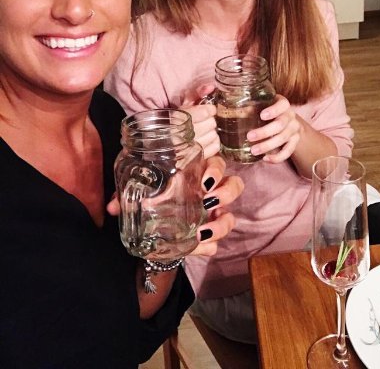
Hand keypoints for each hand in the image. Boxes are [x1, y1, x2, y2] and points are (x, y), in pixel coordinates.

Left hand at [107, 156, 243, 256]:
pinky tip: (195, 247)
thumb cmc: (153, 202)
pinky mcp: (208, 240)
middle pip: (234, 186)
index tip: (204, 179)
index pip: (218, 165)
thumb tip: (112, 207)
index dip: (216, 170)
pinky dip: (207, 247)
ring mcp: (213, 218)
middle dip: (226, 192)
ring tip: (203, 230)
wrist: (154, 234)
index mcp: (198, 175)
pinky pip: (216, 245)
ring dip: (221, 224)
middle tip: (208, 199)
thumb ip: (126, 196)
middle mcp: (211, 194)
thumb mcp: (140, 194)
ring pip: (230, 218)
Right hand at [181, 85, 219, 158]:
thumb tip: (210, 87)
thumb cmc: (176, 121)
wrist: (164, 142)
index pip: (205, 113)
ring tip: (204, 130)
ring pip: (214, 135)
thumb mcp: (183, 104)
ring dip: (211, 131)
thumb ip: (196, 93)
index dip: (209, 110)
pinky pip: (215, 147)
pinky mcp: (196, 158)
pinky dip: (214, 142)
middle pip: (211, 124)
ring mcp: (189, 149)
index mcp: (178, 119)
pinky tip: (206, 139)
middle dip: (210, 120)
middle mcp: (183, 135)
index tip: (208, 110)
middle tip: (204, 121)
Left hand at [246, 94, 300, 162]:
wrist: (287, 122)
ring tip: (253, 151)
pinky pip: (288, 151)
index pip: (282, 105)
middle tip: (249, 137)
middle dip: (264, 132)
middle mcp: (291, 116)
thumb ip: (251, 107)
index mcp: (283, 104)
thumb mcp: (262, 106)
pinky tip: (265, 159)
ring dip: (267, 146)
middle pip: (280, 124)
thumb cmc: (269, 111)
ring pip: (283, 139)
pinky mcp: (295, 142)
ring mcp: (294, 129)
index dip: (273, 110)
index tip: (262, 116)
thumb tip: (237, 111)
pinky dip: (277, 157)